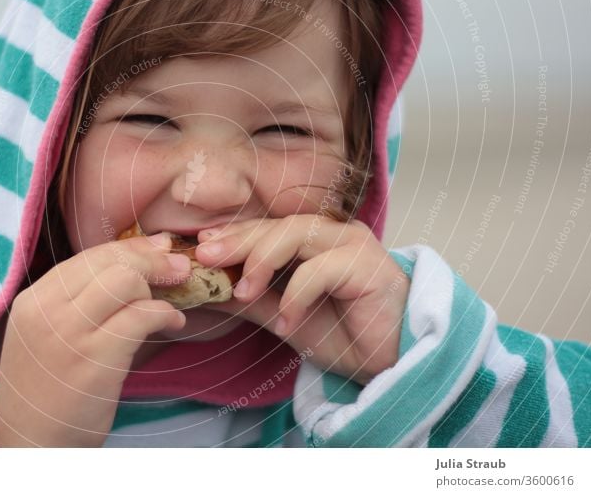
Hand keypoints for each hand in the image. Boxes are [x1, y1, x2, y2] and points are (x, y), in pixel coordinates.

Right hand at [0, 232, 190, 446]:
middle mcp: (46, 309)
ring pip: (124, 281)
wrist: (31, 443)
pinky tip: (174, 322)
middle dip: (151, 258)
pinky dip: (165, 314)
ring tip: (171, 302)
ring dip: (157, 286)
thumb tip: (138, 259)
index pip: (88, 255)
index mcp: (34, 299)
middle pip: (108, 260)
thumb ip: (81, 300)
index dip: (131, 248)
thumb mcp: (50, 334)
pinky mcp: (94, 359)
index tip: (159, 249)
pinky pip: (140, 317)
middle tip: (179, 266)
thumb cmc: (50, 388)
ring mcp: (68, 333)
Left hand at [194, 215, 409, 384]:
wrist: (391, 365)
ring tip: (242, 292)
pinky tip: (287, 322)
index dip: (232, 234)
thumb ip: (250, 301)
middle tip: (206, 258)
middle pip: (277, 225)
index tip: (199, 248)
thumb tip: (205, 293)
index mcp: (313, 241)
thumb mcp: (284, 317)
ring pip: (298, 233)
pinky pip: (323, 269)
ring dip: (263, 260)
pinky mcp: (369, 266)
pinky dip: (298, 294)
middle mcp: (333, 234)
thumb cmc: (343, 336)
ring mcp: (353, 245)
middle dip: (238, 240)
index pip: (266, 227)